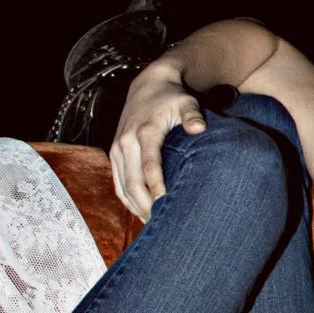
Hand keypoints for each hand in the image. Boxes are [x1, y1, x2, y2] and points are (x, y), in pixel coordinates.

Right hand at [110, 62, 207, 219]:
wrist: (148, 86)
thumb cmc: (174, 98)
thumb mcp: (187, 102)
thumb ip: (193, 116)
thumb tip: (199, 128)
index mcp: (145, 132)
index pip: (149, 166)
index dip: (156, 187)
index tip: (165, 206)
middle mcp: (126, 142)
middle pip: (132, 182)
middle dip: (146, 206)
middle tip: (163, 226)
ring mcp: (117, 149)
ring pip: (122, 186)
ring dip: (136, 207)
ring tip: (153, 226)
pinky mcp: (114, 154)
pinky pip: (117, 183)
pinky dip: (127, 200)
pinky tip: (141, 214)